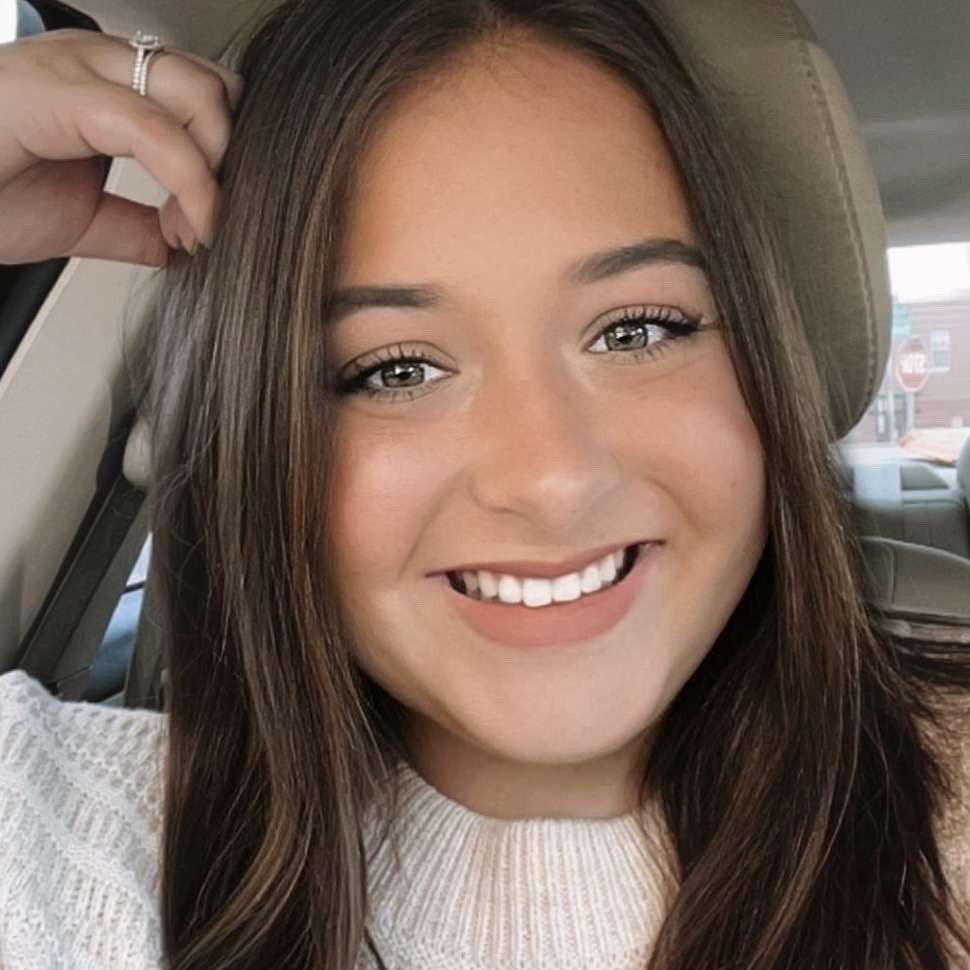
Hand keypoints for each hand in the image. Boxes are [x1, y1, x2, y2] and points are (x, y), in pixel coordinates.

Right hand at [0, 28, 242, 265]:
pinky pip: (153, 127)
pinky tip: (190, 224)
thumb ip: (140, 227)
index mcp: (111, 83)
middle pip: (217, 87)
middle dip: (234, 158)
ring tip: (191, 226)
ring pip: (199, 93)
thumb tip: (186, 246)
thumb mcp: (84, 220)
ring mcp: (80, 66)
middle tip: (207, 221)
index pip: (207, 98)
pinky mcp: (59, 90)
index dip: (227, 164)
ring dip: (217, 168)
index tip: (207, 229)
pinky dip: (190, 181)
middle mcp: (101, 61)